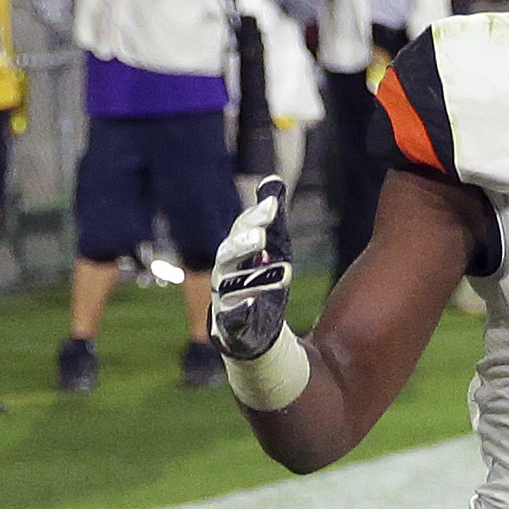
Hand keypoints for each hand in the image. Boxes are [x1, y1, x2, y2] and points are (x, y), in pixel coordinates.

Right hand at [211, 176, 295, 361]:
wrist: (253, 326)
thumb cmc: (260, 279)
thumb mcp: (273, 247)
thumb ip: (270, 219)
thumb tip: (274, 181)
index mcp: (235, 251)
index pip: (240, 229)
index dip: (255, 217)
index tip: (272, 207)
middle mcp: (225, 271)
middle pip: (228, 254)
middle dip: (243, 244)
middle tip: (262, 237)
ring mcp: (225, 297)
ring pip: (233, 285)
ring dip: (256, 278)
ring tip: (283, 272)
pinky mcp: (231, 322)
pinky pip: (231, 315)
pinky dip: (239, 309)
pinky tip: (252, 304)